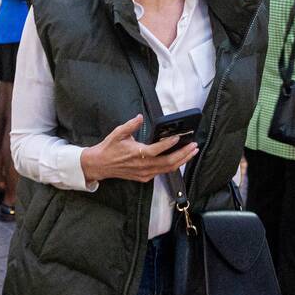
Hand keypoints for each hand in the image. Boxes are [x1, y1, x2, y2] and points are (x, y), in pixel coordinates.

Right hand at [79, 114, 198, 183]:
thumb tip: (140, 117)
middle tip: (194, 146)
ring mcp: (145, 173)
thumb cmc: (109, 148)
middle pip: (168, 162)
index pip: (157, 150)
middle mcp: (143, 165)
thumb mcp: (118, 133)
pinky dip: (173, 165)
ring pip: (168, 169)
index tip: (178, 137)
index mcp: (137, 153)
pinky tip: (179, 159)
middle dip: (183, 154)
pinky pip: (162, 172)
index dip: (169, 144)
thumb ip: (130, 125)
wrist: (100, 165)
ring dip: (182, 160)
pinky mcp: (144, 177)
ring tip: (192, 152)